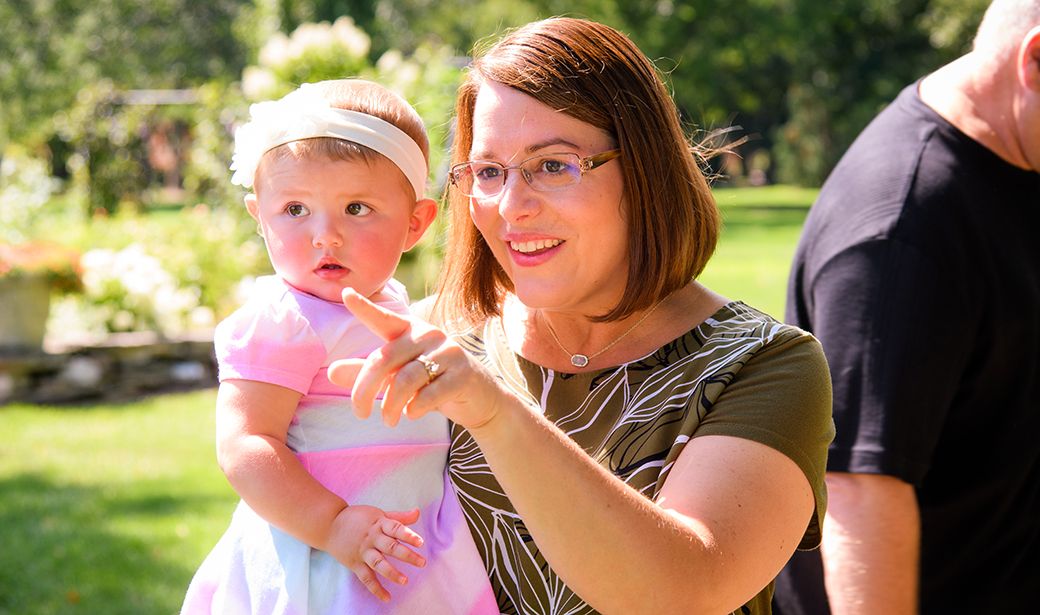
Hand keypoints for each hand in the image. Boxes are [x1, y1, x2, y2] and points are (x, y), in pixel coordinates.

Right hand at [324, 505, 425, 601]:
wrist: (329, 525)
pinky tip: (386, 597)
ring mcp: (363, 551)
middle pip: (390, 547)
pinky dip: (375, 588)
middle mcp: (371, 538)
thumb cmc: (357, 518)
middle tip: (422, 562)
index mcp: (379, 524)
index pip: (396, 529)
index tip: (420, 542)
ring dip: (392, 573)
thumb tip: (418, 512)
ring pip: (378, 563)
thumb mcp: (378, 514)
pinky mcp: (354, 563)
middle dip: (407, 555)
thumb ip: (398, 517)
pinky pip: (366, 578)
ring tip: (405, 581)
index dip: (408, 535)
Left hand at [328, 288, 507, 429]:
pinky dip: (414, 409)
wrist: (479, 399)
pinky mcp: (462, 375)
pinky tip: (412, 413)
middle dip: (365, 389)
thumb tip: (332, 371)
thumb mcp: (398, 376)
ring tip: (388, 420)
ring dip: (390, 406)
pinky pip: (428, 394)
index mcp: (409, 330)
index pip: (383, 319)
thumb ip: (367, 372)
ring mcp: (448, 353)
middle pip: (384, 360)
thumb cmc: (432, 383)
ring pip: (405, 380)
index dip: (363, 308)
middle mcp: (428, 335)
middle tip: (360, 413)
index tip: (345, 294)